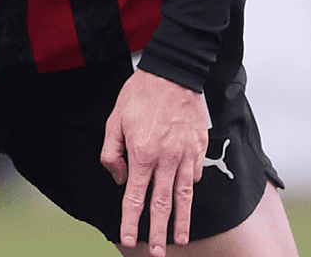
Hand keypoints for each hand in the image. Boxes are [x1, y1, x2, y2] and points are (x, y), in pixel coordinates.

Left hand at [100, 67, 209, 256]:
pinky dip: (189, 188)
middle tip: (159, 253)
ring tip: (181, 239)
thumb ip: (112, 153)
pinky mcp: (199, 148)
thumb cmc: (139, 94)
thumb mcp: (114, 120)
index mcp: (142, 153)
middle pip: (162, 204)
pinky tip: (186, 199)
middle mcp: (166, 158)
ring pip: (184, 195)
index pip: (134, 197)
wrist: (173, 72)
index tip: (128, 240)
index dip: (130, 221)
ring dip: (182, 220)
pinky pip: (194, 175)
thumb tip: (119, 178)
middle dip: (160, 232)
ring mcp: (186, 154)